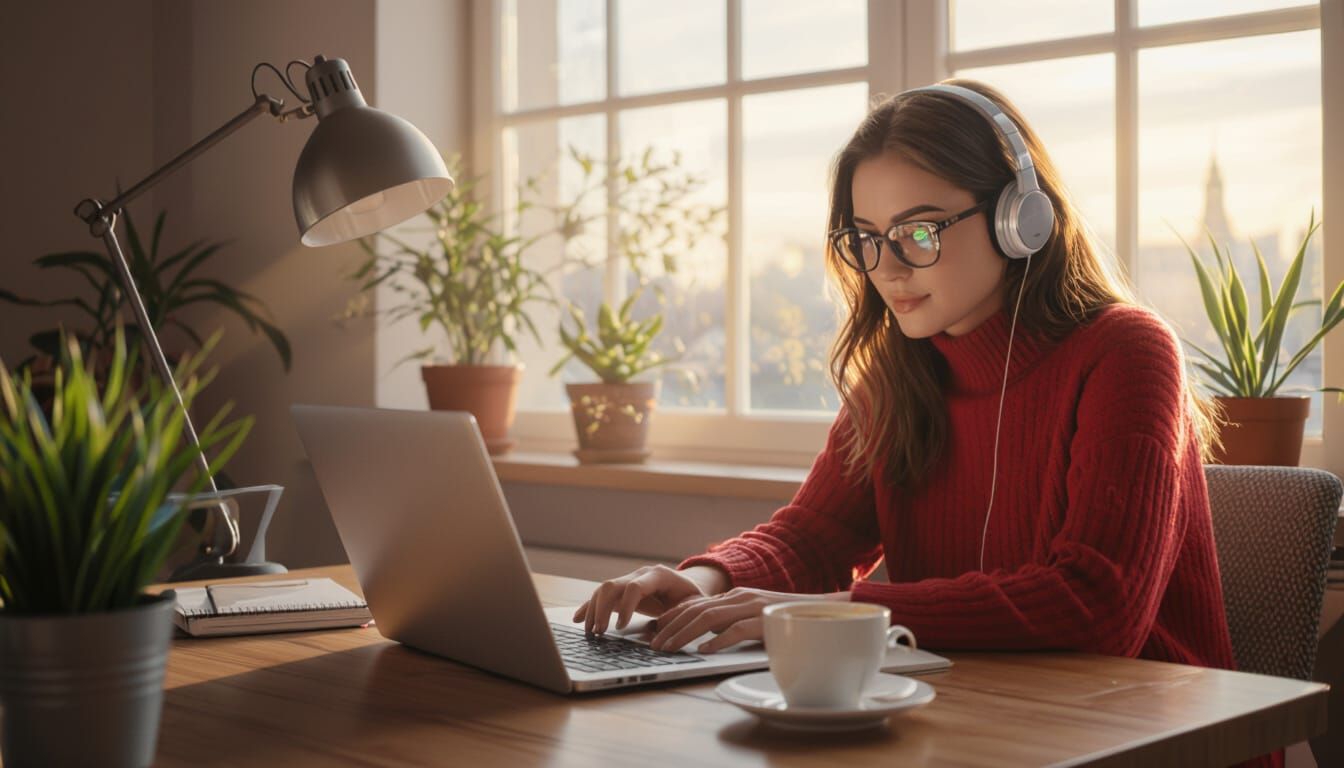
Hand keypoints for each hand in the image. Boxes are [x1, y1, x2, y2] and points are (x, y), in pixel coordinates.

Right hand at [572, 564, 720, 636]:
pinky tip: (578, 619)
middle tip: (600, 632)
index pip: (634, 587)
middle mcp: (639, 574)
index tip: (621, 627)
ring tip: (591, 633)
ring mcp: (628, 581)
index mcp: (658, 575)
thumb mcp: (696, 604)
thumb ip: (684, 612)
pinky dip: (589, 608)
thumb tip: (666, 626)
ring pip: (603, 590)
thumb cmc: (694, 598)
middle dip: (602, 609)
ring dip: (593, 610)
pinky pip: (601, 597)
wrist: (689, 588)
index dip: (625, 607)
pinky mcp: (622, 591)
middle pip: (612, 585)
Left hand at [649, 587, 843, 653]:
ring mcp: (753, 607)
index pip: (694, 604)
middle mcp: (740, 597)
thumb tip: (705, 638)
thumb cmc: (789, 621)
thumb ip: (732, 623)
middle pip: (695, 610)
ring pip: (708, 618)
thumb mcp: (754, 619)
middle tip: (653, 645)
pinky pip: (736, 630)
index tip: (653, 632)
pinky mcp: (766, 620)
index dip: (671, 617)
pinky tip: (702, 652)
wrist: (827, 612)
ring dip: (684, 634)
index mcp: (735, 597)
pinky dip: (716, 641)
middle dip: (669, 628)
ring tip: (668, 649)